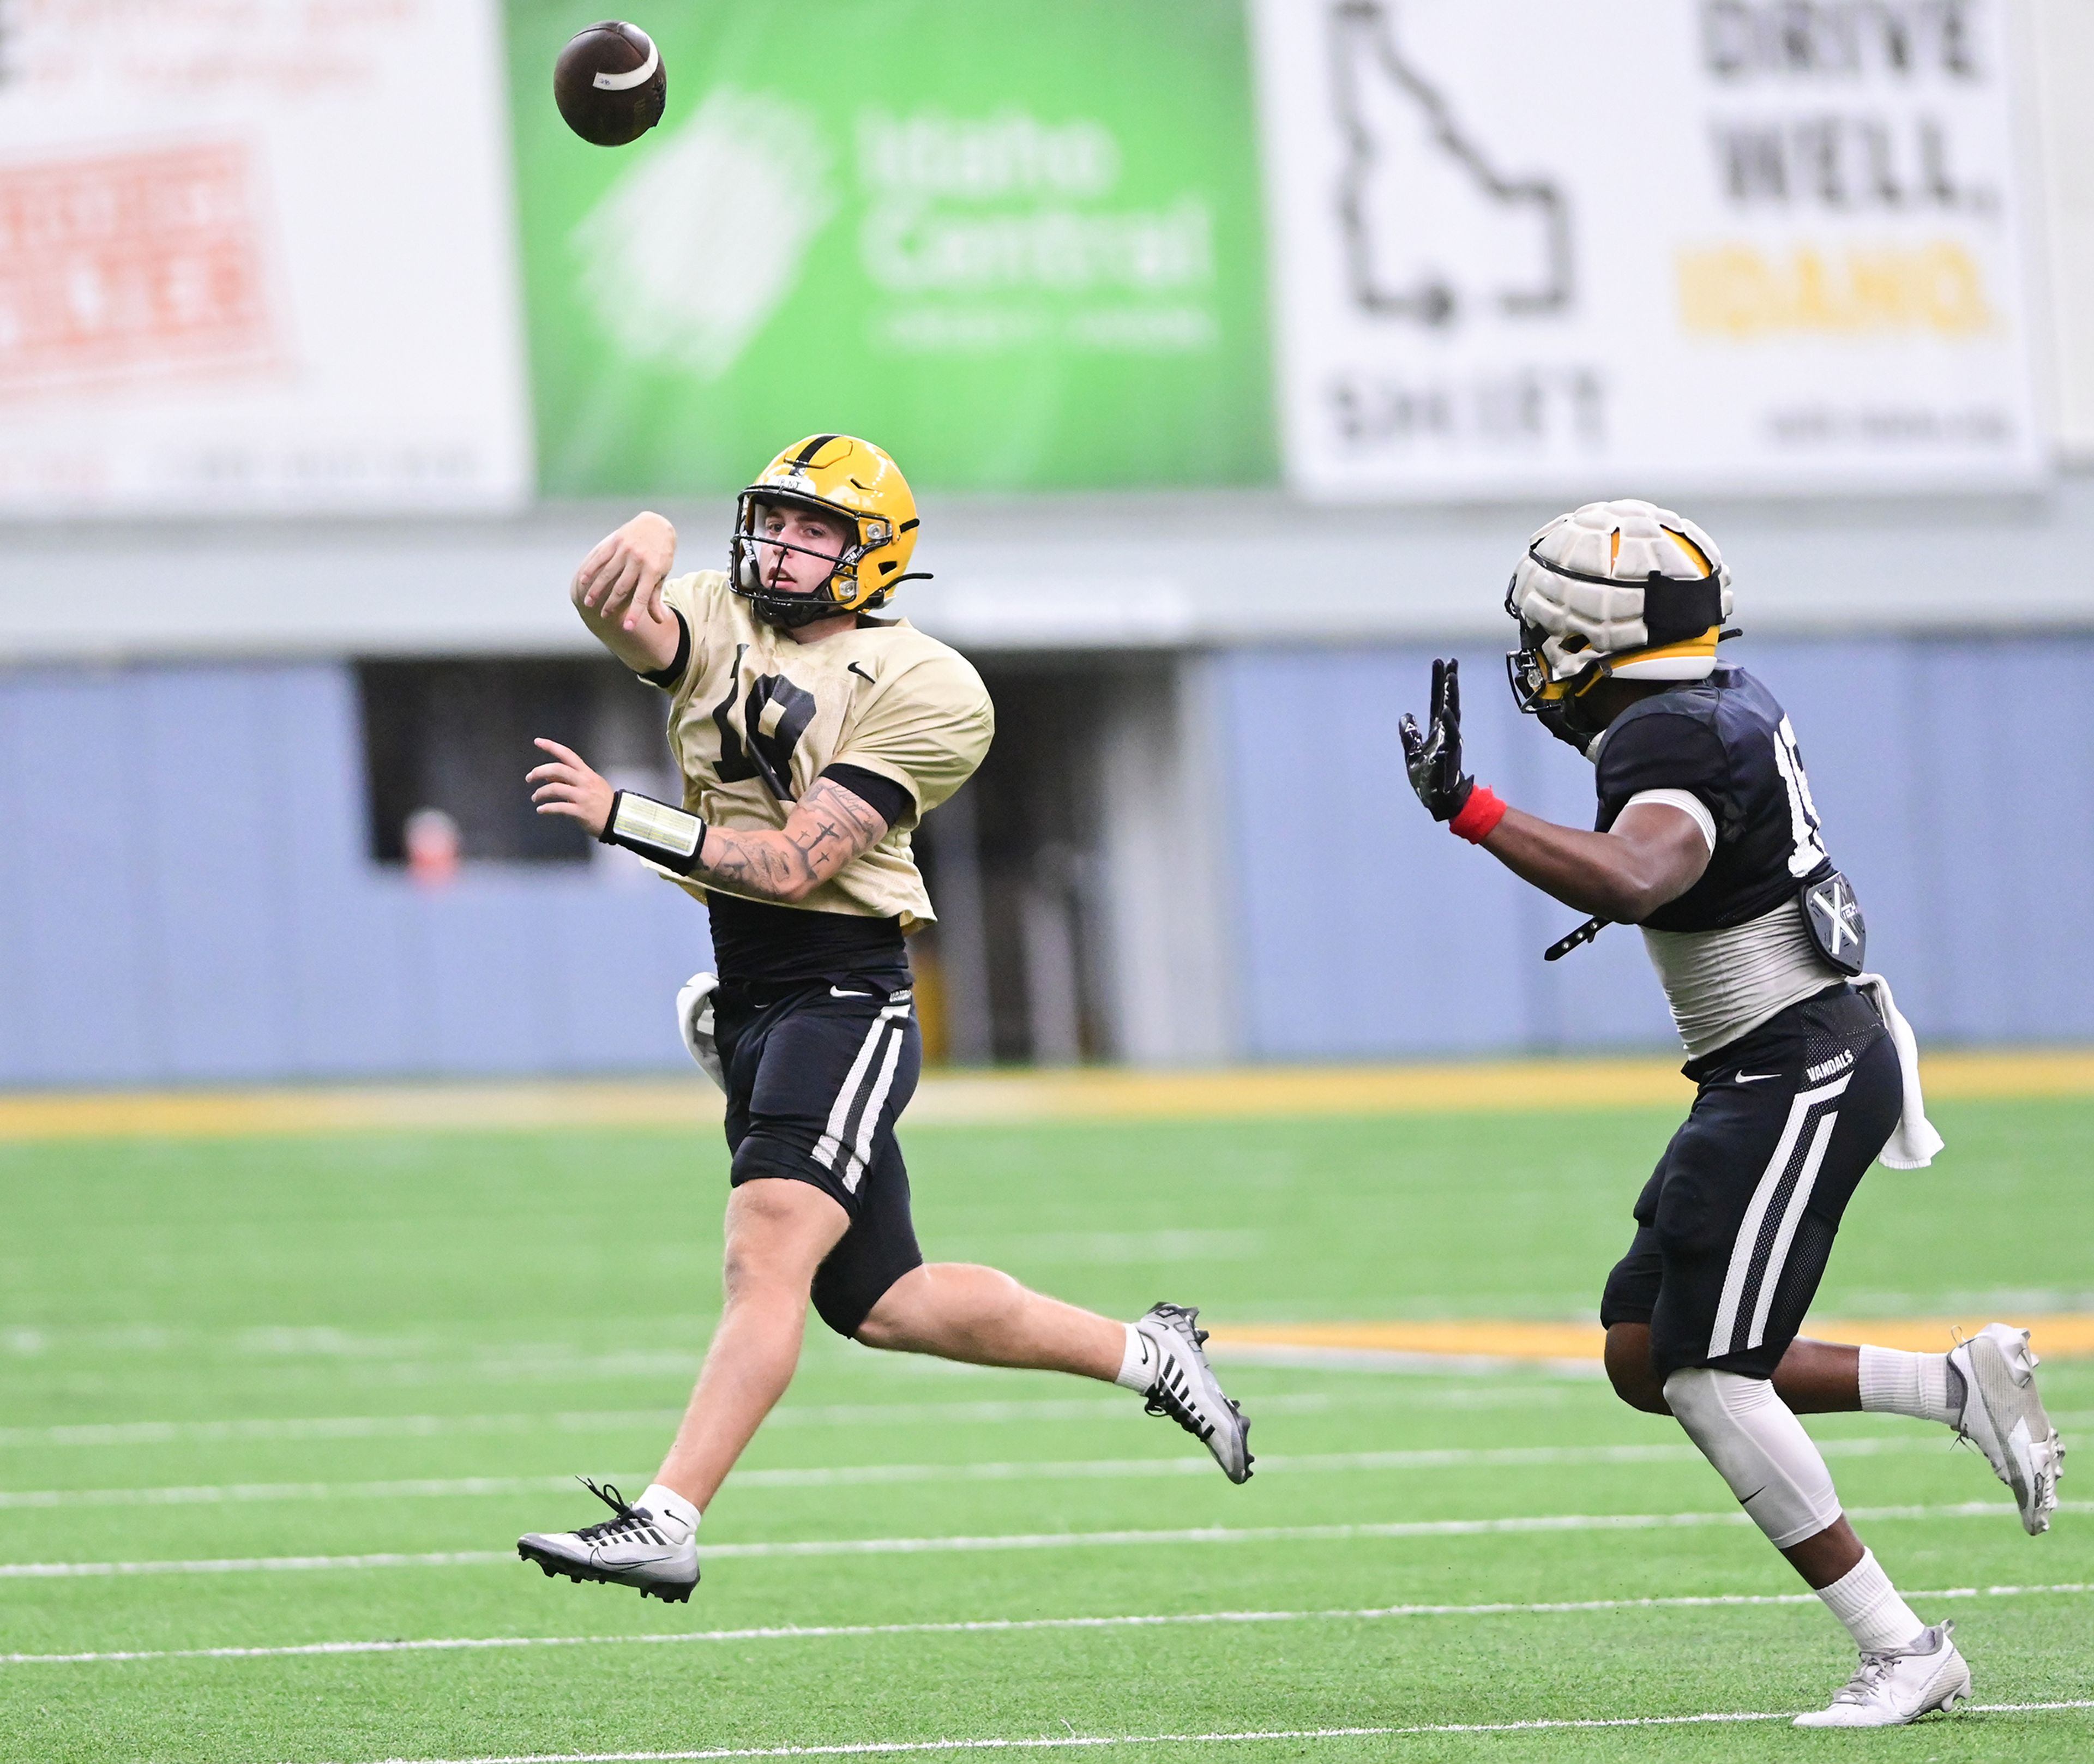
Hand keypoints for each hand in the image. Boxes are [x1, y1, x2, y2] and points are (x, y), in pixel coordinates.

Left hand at [528, 738, 614, 837]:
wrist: (618, 819)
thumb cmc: (604, 801)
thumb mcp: (591, 784)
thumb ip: (571, 778)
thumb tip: (549, 775)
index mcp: (586, 773)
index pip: (567, 754)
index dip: (552, 746)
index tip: (538, 741)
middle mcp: (584, 782)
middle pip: (557, 770)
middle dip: (539, 772)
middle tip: (530, 778)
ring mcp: (582, 797)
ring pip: (555, 788)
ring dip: (540, 793)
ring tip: (536, 797)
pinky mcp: (580, 812)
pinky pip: (558, 807)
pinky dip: (546, 809)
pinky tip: (541, 810)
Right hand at [573, 511, 675, 633]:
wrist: (656, 525)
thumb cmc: (660, 555)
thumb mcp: (662, 574)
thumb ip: (656, 597)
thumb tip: (660, 620)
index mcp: (653, 571)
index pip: (642, 597)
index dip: (635, 613)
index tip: (627, 627)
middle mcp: (638, 561)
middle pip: (622, 587)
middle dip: (612, 604)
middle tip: (603, 617)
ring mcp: (626, 550)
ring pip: (608, 573)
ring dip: (597, 590)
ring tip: (589, 603)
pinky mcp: (616, 541)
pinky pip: (600, 557)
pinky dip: (591, 569)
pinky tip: (583, 581)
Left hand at [1398, 657, 1476, 821]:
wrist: (1439, 800)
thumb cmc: (1429, 778)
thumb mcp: (1412, 753)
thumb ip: (1409, 734)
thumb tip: (1406, 715)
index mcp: (1437, 731)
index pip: (1437, 701)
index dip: (1438, 682)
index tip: (1440, 662)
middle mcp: (1446, 733)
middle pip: (1447, 702)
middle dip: (1448, 682)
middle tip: (1450, 661)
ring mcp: (1450, 742)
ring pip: (1453, 714)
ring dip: (1451, 696)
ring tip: (1451, 677)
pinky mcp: (1451, 754)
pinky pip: (1451, 736)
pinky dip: (1449, 722)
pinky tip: (1448, 709)